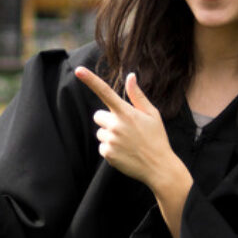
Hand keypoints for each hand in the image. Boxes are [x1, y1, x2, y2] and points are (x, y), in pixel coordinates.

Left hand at [75, 66, 175, 188]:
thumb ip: (137, 95)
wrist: (159, 167)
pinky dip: (111, 149)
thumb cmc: (157, 138)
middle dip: (108, 120)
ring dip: (110, 135)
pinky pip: (102, 146)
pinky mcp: (107, 154)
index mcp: (126, 113)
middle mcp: (116, 125)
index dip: (91, 80)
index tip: (79, 70)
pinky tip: (125, 152)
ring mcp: (111, 140)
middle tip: (125, 128)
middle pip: (98, 116)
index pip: (105, 92)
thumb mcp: (152, 114)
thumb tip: (130, 76)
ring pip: (100, 132)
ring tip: (128, 142)